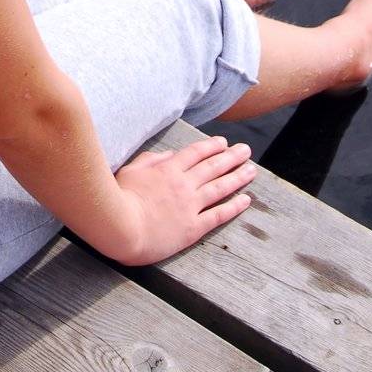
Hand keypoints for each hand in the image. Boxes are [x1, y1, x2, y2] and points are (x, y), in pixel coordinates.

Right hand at [111, 135, 255, 265]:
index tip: (224, 143)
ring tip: (252, 170)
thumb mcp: (130, 170)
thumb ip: (150, 159)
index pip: (196, 153)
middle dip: (232, 157)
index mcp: (168, 169)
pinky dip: (234, 206)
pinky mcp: (193, 227)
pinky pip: (218, 215)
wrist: (121, 227)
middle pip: (213, 166)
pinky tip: (246, 200)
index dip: (212, 146)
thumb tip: (168, 154)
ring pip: (220, 187)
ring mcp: (190, 205)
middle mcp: (184, 184)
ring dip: (238, 177)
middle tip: (246, 150)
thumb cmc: (119, 197)